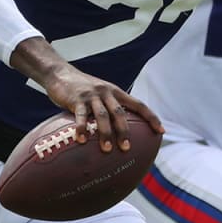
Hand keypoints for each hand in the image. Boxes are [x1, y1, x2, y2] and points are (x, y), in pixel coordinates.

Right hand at [43, 64, 164, 152]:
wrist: (60, 73)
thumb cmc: (83, 89)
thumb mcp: (101, 93)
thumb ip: (110, 106)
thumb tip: (121, 131)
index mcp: (116, 92)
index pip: (139, 104)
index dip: (151, 117)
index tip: (161, 131)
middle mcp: (106, 92)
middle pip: (120, 113)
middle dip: (125, 131)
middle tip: (126, 149)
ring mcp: (91, 95)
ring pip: (102, 115)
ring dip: (105, 133)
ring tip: (107, 150)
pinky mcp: (76, 99)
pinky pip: (80, 116)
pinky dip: (82, 128)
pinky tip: (81, 140)